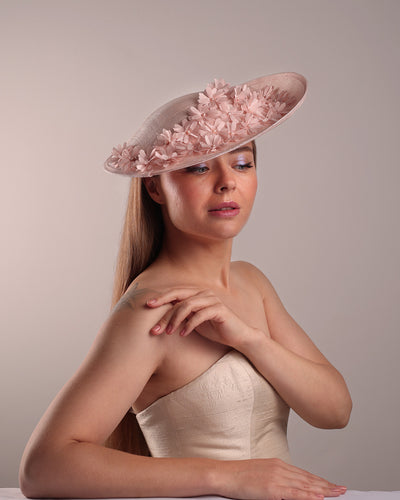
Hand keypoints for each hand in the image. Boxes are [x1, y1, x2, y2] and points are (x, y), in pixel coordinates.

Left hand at [146, 286, 260, 349]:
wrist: (237, 336)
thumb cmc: (214, 328)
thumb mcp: (193, 321)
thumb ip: (181, 315)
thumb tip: (160, 316)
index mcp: (197, 294)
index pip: (176, 292)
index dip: (161, 297)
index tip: (148, 305)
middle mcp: (204, 294)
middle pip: (179, 297)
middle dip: (164, 310)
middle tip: (154, 324)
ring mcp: (212, 300)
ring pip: (188, 305)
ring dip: (175, 320)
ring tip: (168, 333)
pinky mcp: (220, 310)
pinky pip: (201, 315)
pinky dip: (189, 325)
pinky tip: (182, 334)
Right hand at [218, 458, 346, 499]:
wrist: (224, 474)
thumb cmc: (239, 477)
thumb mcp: (261, 474)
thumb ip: (276, 479)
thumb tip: (287, 488)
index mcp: (278, 465)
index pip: (304, 474)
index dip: (319, 480)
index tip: (332, 485)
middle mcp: (280, 468)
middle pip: (308, 479)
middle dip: (326, 485)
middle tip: (342, 490)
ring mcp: (277, 477)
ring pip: (305, 486)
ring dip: (323, 491)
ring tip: (337, 494)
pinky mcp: (272, 488)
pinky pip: (294, 494)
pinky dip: (308, 496)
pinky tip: (319, 498)